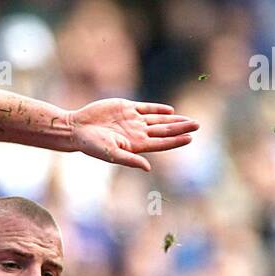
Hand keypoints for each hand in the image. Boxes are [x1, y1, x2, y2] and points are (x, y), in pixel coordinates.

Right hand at [66, 100, 197, 171]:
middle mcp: (137, 132)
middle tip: (198, 125)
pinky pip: (146, 108)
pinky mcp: (125, 107)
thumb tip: (148, 168)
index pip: (161, 143)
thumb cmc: (91, 145)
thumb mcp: (110, 154)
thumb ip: (129, 160)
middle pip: (164, 130)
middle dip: (181, 128)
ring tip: (189, 120)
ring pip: (158, 119)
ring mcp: (132, 120)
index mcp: (136, 144)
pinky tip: (169, 111)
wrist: (76, 129)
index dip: (176, 141)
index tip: (191, 138)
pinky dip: (158, 109)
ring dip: (173, 120)